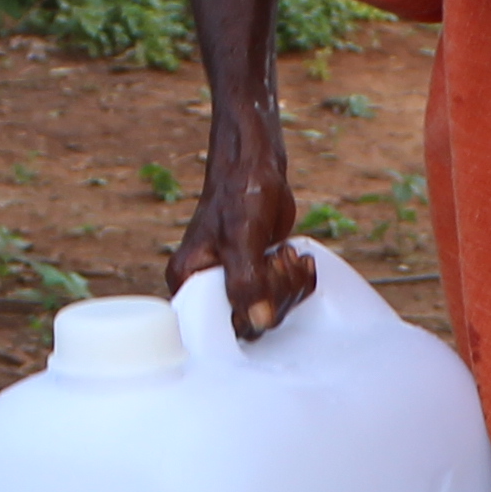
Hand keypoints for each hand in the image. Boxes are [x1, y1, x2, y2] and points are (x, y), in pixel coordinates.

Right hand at [170, 124, 311, 337]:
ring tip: (287, 254)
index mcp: (189, 282)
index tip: (265, 277)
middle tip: (279, 258)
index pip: (220, 326)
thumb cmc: (239, 191)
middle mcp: (209, 288)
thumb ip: (247, 282)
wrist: (256, 165)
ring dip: (291, 285)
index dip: (250, 313)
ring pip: (273, 312)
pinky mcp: (261, 277)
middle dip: (276, 293)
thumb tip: (259, 323)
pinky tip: (300, 258)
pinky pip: (286, 298)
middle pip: (251, 322)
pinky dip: (301, 281)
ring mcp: (237, 284)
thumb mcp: (241, 237)